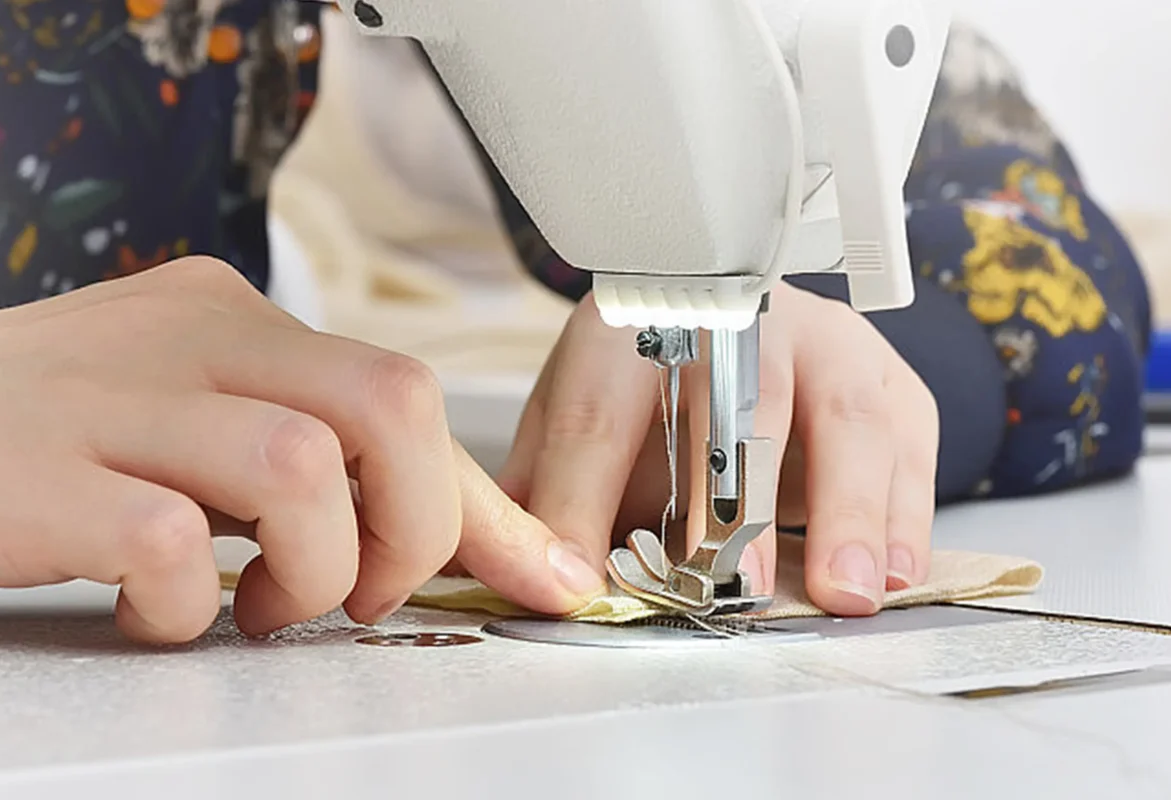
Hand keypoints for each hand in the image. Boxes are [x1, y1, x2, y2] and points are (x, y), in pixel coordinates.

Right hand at [0, 258, 602, 642]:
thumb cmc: (29, 448)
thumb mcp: (185, 434)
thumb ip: (309, 470)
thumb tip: (446, 534)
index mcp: (227, 316)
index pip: (401, 393)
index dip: (482, 505)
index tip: (542, 578)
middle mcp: (182, 333)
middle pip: (386, 403)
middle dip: (416, 527)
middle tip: (362, 592)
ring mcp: (106, 398)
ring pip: (302, 468)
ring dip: (310, 573)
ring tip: (253, 605)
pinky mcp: (34, 476)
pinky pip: (174, 546)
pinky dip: (188, 611)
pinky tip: (149, 611)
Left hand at [498, 282, 938, 614]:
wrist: (736, 326)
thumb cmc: (650, 389)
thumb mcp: (577, 426)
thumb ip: (546, 493)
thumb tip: (502, 570)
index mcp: (632, 330)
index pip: (600, 415)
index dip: (585, 499)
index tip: (580, 579)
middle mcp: (737, 322)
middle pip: (740, 401)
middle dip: (740, 500)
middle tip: (739, 589)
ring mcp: (822, 340)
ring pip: (845, 413)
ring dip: (849, 510)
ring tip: (844, 591)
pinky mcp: (884, 375)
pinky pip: (909, 437)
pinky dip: (906, 509)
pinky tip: (895, 569)